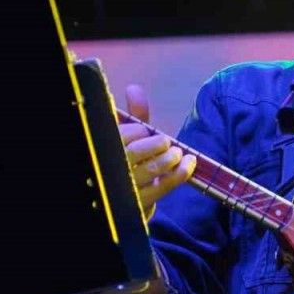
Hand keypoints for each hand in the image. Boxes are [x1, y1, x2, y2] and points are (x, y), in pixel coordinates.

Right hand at [118, 84, 195, 220]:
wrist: (122, 201)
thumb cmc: (127, 162)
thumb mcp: (128, 138)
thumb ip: (134, 116)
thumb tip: (134, 88)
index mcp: (105, 148)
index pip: (123, 136)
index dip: (139, 131)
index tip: (146, 132)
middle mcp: (111, 170)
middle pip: (135, 152)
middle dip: (156, 144)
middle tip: (166, 143)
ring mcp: (125, 189)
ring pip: (151, 169)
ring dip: (170, 158)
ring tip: (177, 153)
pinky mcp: (140, 205)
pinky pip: (162, 188)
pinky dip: (179, 174)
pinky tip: (188, 164)